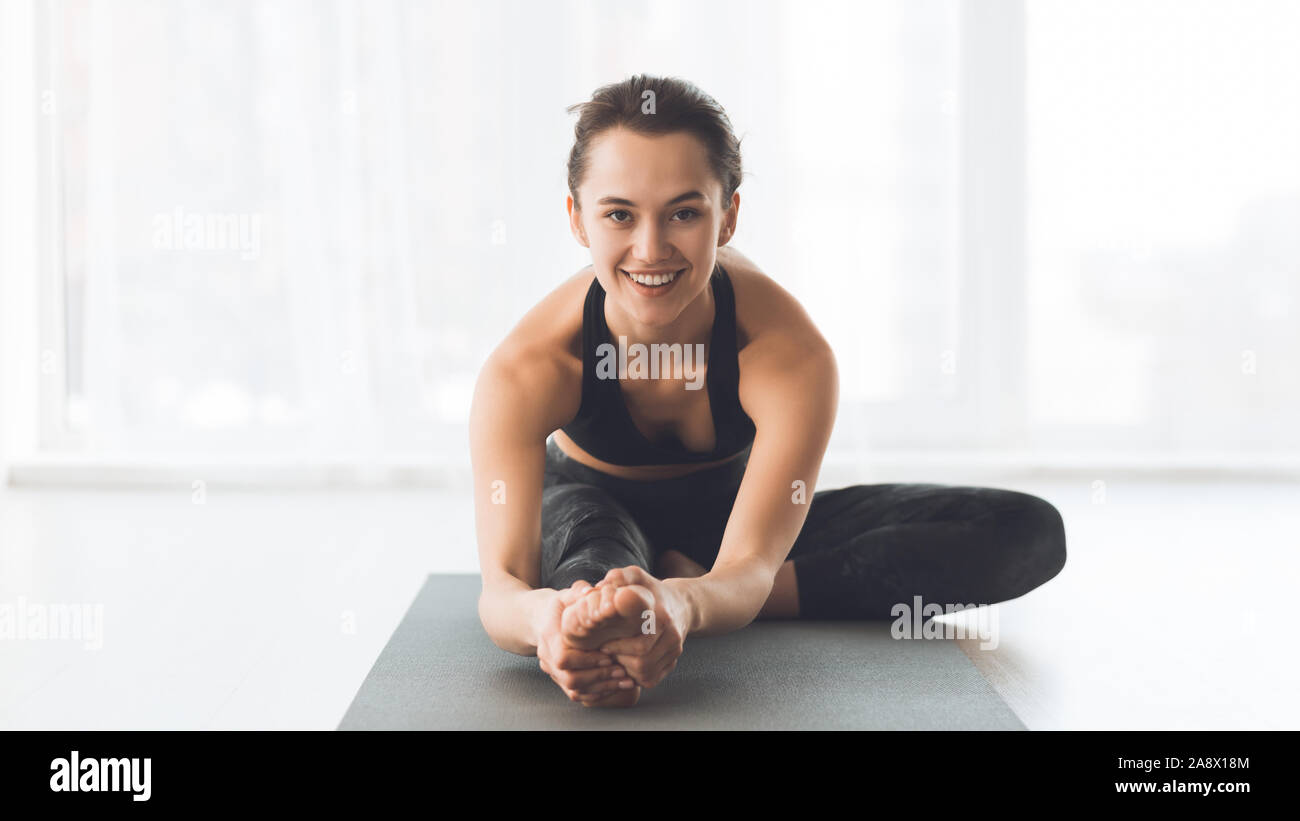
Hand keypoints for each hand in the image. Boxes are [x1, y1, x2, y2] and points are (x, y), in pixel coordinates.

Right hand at [533, 580, 634, 703]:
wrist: (538, 620)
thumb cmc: (558, 607)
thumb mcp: (566, 595)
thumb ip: (578, 592)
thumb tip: (590, 591)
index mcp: (548, 635)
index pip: (563, 657)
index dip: (587, 660)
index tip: (609, 655)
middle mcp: (547, 657)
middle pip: (569, 678)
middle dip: (599, 676)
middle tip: (623, 671)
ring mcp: (552, 670)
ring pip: (574, 690)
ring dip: (601, 686)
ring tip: (625, 679)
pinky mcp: (560, 679)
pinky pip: (577, 694)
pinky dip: (597, 692)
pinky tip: (615, 685)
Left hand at [591, 566, 689, 687]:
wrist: (681, 604)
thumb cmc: (651, 591)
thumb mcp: (635, 577)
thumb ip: (618, 578)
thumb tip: (599, 588)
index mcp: (661, 617)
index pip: (638, 645)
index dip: (616, 647)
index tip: (602, 643)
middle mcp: (672, 637)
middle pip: (641, 662)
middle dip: (619, 659)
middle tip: (605, 651)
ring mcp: (674, 652)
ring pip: (645, 673)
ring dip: (625, 668)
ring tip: (615, 656)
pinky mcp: (673, 662)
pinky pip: (650, 679)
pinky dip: (635, 675)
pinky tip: (626, 662)